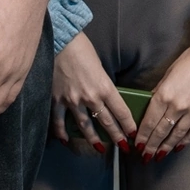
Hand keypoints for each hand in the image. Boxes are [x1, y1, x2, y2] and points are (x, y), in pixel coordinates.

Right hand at [50, 33, 136, 152]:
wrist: (59, 41)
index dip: (128, 125)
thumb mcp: (99, 67)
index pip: (121, 111)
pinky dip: (62, 132)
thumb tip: (104, 98)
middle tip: (124, 147)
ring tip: (100, 148)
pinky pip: (59, 121)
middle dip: (117, 136)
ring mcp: (72, 101)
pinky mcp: (56, 100)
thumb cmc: (81, 49)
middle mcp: (90, 97)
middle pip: (106, 122)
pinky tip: (66, 140)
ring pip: (85, 126)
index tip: (133, 134)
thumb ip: (103, 85)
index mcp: (104, 87)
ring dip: (93, 139)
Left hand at [135, 31, 189, 159]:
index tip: (138, 145)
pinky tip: (179, 146)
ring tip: (160, 155)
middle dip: (152, 146)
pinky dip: (186, 140)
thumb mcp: (169, 73)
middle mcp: (178, 106)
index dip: (143, 136)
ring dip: (167, 147)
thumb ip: (159, 91)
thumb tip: (150, 104)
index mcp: (164, 94)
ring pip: (177, 134)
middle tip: (146, 157)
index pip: (150, 121)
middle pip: (161, 131)